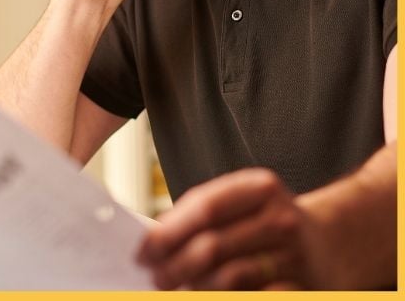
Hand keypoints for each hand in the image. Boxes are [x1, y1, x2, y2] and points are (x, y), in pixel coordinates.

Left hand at [136, 168, 319, 289]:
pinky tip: (209, 295)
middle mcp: (281, 218)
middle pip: (211, 246)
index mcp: (260, 188)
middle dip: (174, 266)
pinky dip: (225, 300)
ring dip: (196, 288)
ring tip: (180, 289)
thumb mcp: (244, 204)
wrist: (335, 242)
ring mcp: (295, 255)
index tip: (142, 251)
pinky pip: (253, 299)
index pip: (204, 208)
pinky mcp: (305, 288)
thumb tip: (154, 245)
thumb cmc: (270, 223)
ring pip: (228, 278)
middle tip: (156, 278)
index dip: (167, 232)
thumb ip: (203, 216)